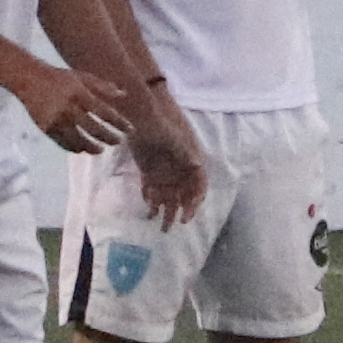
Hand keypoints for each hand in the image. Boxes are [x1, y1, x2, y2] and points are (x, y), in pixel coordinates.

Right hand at [12, 60, 129, 156]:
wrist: (28, 79)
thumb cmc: (60, 77)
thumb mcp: (82, 77)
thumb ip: (103, 86)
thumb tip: (124, 95)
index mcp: (79, 93)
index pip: (104, 112)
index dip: (119, 123)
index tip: (130, 130)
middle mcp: (68, 108)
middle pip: (93, 129)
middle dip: (109, 137)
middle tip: (119, 142)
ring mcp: (56, 119)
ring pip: (78, 140)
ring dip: (92, 147)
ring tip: (101, 149)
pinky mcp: (46, 128)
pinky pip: (64, 143)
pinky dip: (75, 148)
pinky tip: (83, 149)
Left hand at [128, 101, 207, 224]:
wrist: (143, 114)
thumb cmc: (164, 123)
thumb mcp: (179, 139)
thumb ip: (186, 154)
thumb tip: (196, 165)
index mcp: (193, 163)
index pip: (199, 188)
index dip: (194, 204)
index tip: (186, 217)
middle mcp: (181, 170)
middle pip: (184, 196)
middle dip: (179, 213)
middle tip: (169, 228)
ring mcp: (165, 172)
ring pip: (168, 196)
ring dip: (165, 212)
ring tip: (160, 227)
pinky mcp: (149, 171)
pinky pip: (152, 190)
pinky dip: (150, 200)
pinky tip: (148, 207)